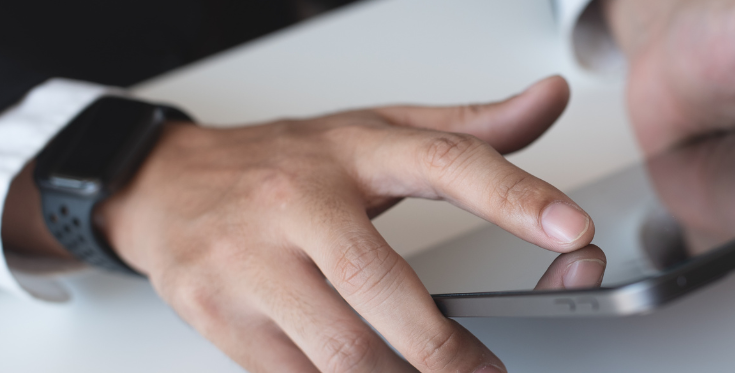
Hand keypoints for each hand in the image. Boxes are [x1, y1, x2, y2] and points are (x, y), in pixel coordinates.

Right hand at [82, 76, 601, 371]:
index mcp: (354, 152)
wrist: (164, 185)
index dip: (514, 196)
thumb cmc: (282, 161)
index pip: (445, 161)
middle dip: (445, 350)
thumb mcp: (375, 129)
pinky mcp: (217, 311)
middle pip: (384, 286)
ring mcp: (251, 260)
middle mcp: (300, 202)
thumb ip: (471, 126)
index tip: (571, 230)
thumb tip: (551, 101)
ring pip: (339, 348)